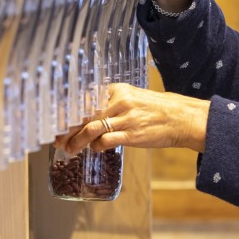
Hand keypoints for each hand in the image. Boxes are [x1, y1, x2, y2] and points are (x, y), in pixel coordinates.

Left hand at [55, 83, 209, 155]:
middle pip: (84, 114)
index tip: (57, 121)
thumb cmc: (156, 110)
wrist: (181, 119)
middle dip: (68, 129)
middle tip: (57, 139)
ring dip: (76, 141)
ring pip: (91, 129)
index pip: (85, 99)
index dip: (68, 112)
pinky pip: (106, 141)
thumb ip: (111, 103)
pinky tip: (95, 149)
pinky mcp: (131, 135)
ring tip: (69, 149)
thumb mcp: (132, 98)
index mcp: (117, 89)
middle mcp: (119, 101)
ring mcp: (125, 118)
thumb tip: (87, 115)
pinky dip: (96, 147)